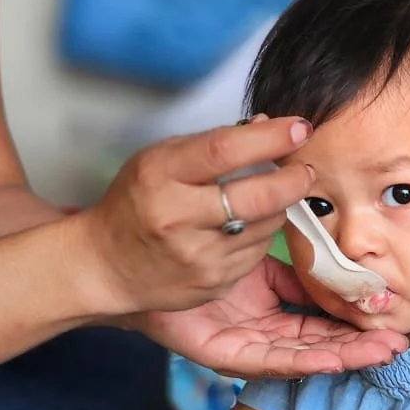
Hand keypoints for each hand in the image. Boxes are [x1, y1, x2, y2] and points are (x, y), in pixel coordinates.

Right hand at [75, 118, 315, 315]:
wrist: (105, 265)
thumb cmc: (136, 202)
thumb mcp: (160, 159)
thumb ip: (212, 143)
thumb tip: (268, 127)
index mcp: (161, 175)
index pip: (225, 150)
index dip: (270, 138)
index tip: (299, 128)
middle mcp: (178, 218)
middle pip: (258, 196)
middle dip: (293, 179)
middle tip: (304, 169)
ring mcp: (198, 256)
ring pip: (266, 226)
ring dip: (277, 208)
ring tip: (268, 196)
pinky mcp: (213, 282)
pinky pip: (257, 253)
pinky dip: (259, 236)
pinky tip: (245, 227)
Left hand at [140, 257, 406, 376]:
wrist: (143, 263)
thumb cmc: (199, 259)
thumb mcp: (261, 260)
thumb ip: (298, 268)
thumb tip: (341, 263)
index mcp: (274, 316)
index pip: (323, 323)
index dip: (357, 323)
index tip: (391, 319)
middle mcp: (264, 337)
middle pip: (320, 346)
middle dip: (360, 346)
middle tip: (398, 344)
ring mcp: (245, 350)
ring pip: (302, 358)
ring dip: (343, 357)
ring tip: (379, 353)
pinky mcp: (224, 356)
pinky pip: (269, 361)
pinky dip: (303, 363)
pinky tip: (331, 361)